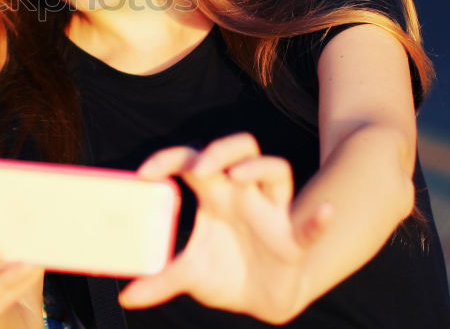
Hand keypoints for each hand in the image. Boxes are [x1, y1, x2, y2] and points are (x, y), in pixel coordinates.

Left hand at [118, 133, 332, 322]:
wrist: (263, 300)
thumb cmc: (226, 273)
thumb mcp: (190, 275)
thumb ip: (160, 280)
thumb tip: (126, 296)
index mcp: (215, 195)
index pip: (194, 160)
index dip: (170, 158)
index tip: (144, 173)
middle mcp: (244, 195)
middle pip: (240, 149)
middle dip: (221, 149)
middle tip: (199, 165)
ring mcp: (272, 213)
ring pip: (276, 171)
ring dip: (259, 168)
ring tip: (237, 176)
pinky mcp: (294, 240)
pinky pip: (310, 226)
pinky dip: (318, 219)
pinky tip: (323, 212)